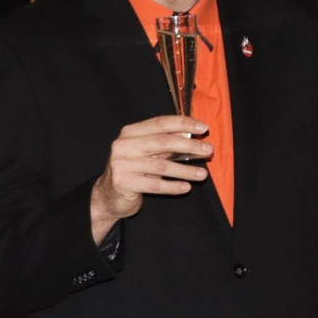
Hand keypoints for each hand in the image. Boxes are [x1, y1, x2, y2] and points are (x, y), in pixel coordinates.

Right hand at [90, 115, 211, 240]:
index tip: (203, 128)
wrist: (109, 194)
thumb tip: (190, 135)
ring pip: (161, 166)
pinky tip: (186, 187)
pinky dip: (172, 187)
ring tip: (202, 174)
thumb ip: (164, 143)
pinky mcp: (124, 183)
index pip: (160, 123)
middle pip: (162, 142)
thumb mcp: (146, 152)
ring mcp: (122, 164)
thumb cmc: (133, 170)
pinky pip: (154, 185)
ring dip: (185, 170)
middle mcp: (123, 146)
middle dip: (189, 145)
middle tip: (208, 151)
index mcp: (130, 133)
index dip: (183, 124)